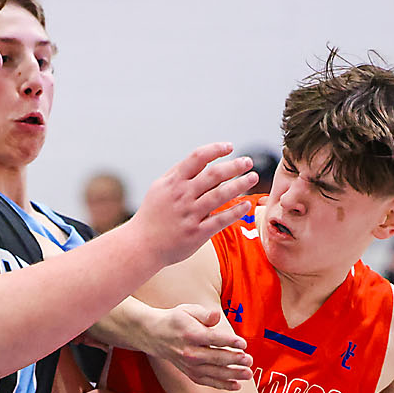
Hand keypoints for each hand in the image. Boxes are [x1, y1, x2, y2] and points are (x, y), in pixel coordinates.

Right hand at [126, 145, 259, 268]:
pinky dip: (235, 212)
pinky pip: (221, 220)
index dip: (215, 149)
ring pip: (220, 195)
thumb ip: (180, 174)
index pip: (197, 158)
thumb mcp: (159, 188)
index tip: (230, 147)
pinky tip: (246, 205)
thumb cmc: (152, 214)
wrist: (141, 245)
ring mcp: (190, 215)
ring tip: (253, 177)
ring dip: (240, 184)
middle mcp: (182, 196)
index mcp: (173, 182)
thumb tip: (202, 160)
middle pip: (214, 175)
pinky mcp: (197, 233)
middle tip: (248, 162)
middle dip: (234, 166)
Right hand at [146, 304, 253, 390]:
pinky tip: (237, 385)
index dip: (229, 342)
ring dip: (232, 374)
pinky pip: (208, 381)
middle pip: (216, 358)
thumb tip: (216, 315)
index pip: (213, 339)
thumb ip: (204, 314)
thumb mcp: (188, 310)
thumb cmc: (176, 320)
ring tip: (248, 374)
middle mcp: (190, 352)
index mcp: (191, 334)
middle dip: (234, 360)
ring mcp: (189, 365)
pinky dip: (222, 385)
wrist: (155, 335)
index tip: (243, 344)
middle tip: (249, 360)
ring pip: (214, 372)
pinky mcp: (190, 373)